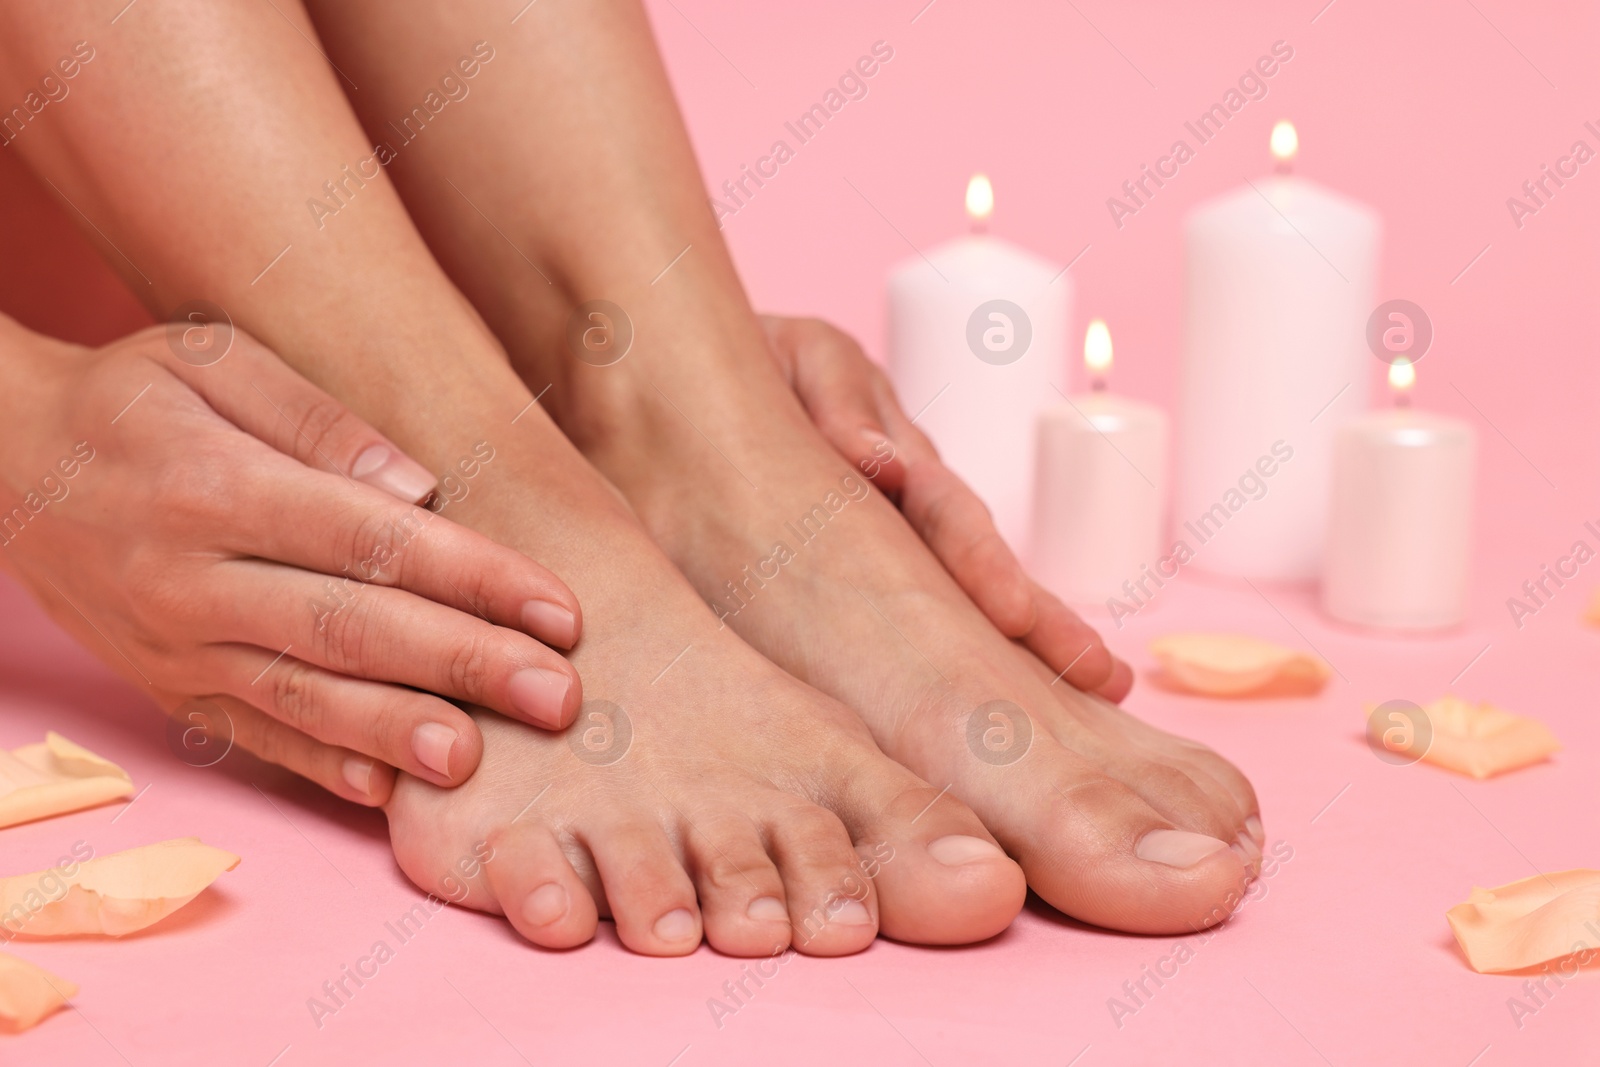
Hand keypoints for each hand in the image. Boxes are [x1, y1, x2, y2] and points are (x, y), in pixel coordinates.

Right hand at [0, 316, 584, 803]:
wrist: (0, 463)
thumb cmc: (131, 401)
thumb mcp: (211, 360)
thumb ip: (316, 418)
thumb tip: (416, 486)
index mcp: (216, 487)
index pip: (367, 540)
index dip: (471, 577)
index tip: (556, 609)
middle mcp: (193, 579)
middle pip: (349, 628)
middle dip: (463, 665)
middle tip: (558, 696)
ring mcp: (176, 646)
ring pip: (302, 698)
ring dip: (397, 732)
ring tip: (480, 758)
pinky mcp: (169, 690)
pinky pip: (250, 736)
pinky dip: (318, 766)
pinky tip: (385, 791)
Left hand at [760, 315, 1131, 701]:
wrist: (707, 383)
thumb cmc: (764, 364)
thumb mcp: (801, 360)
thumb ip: (840, 402)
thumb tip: (884, 467)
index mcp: (900, 458)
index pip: (951, 516)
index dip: (985, 566)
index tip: (1016, 616)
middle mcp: (912, 508)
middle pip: (980, 570)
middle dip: (1041, 624)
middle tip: (1098, 674)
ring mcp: (891, 539)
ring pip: (954, 599)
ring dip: (1024, 646)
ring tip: (1097, 688)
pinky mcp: (854, 571)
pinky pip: (906, 617)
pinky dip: (961, 651)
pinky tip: (1016, 699)